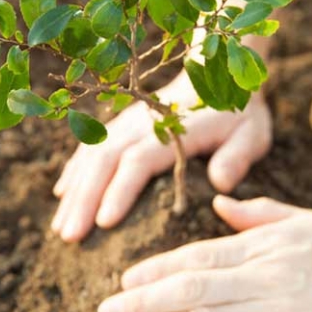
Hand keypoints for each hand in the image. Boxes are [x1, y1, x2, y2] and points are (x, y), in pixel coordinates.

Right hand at [51, 73, 272, 241]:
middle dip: (84, 199)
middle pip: (105, 160)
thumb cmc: (237, 114)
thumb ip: (237, 157)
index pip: (139, 161)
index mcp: (173, 130)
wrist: (218, 74)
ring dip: (74, 191)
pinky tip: (62, 195)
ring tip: (60, 228)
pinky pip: (90, 146)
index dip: (120, 191)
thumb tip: (220, 183)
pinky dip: (74, 170)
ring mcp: (127, 122)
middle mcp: (142, 124)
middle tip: (70, 237)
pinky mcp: (120, 124)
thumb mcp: (251, 133)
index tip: (104, 223)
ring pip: (91, 155)